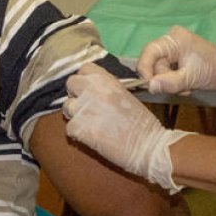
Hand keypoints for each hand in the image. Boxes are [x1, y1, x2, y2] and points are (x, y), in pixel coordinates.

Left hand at [63, 64, 187, 193]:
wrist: (149, 146)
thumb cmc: (142, 123)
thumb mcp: (126, 95)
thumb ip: (108, 89)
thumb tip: (93, 89)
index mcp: (107, 80)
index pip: (84, 69)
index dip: (85, 80)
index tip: (90, 90)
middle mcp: (93, 90)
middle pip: (71, 84)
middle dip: (76, 95)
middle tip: (86, 108)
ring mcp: (85, 109)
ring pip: (67, 107)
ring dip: (76, 115)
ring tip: (90, 125)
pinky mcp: (80, 129)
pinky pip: (69, 128)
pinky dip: (77, 134)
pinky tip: (91, 137)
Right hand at [137, 25, 215, 93]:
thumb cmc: (214, 71)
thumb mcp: (191, 79)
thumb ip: (170, 82)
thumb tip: (150, 85)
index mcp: (175, 39)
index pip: (150, 51)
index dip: (145, 69)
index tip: (148, 85)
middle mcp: (172, 38)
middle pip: (154, 61)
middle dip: (163, 77)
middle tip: (178, 88)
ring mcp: (174, 45)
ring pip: (159, 66)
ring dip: (169, 80)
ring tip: (185, 86)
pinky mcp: (177, 53)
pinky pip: (166, 67)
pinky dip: (173, 77)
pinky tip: (185, 81)